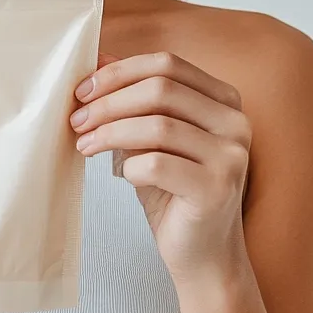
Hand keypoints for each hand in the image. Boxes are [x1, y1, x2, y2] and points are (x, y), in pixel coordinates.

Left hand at [70, 50, 251, 286]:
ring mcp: (231, 156)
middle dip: (109, 101)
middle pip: (161, 88)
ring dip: (110, 132)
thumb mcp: (151, 136)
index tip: (83, 89)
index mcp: (223, 99)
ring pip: (158, 125)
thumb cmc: (172, 191)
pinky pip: (158, 164)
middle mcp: (235, 122)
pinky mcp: (217, 190)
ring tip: (84, 145)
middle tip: (77, 119)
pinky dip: (130, 167)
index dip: (119, 72)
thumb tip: (98, 57)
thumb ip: (133, 97)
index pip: (167, 64)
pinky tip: (122, 176)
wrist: (201, 255)